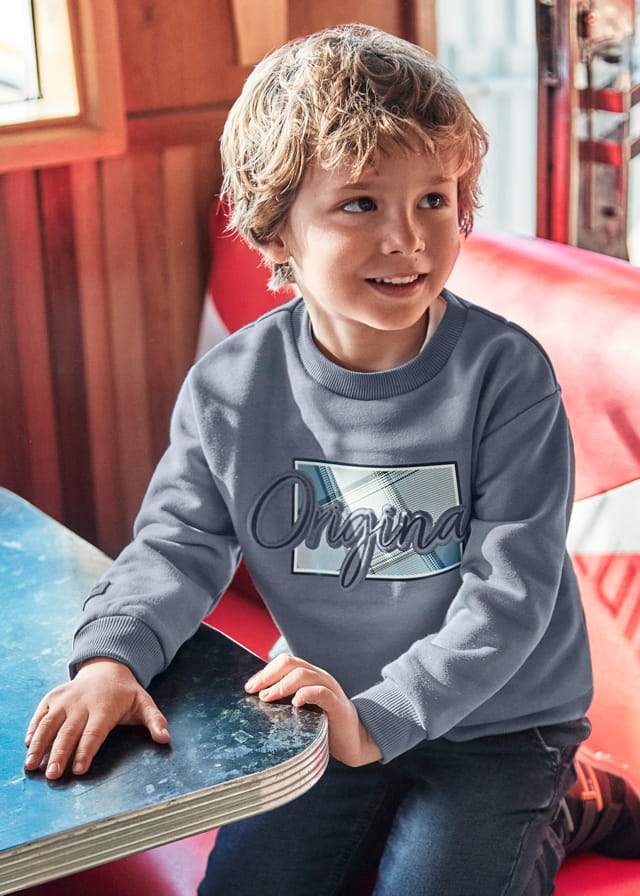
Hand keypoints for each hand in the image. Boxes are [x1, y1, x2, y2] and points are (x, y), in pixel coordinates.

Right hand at [24, 659, 169, 779]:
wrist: (105, 667)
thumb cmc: (125, 693)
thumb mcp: (144, 703)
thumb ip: (155, 720)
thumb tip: (165, 738)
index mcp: (105, 707)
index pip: (94, 732)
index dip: (86, 750)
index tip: (78, 769)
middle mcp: (82, 703)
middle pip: (69, 731)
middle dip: (60, 753)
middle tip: (52, 775)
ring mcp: (65, 699)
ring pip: (50, 723)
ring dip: (40, 744)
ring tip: (32, 765)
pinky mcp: (53, 697)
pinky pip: (40, 713)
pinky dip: (33, 728)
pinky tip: (29, 744)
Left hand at [244, 655, 381, 766]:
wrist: (354, 740)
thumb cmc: (325, 726)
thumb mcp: (302, 711)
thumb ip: (286, 703)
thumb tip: (258, 703)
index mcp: (310, 677)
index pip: (285, 663)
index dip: (265, 672)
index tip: (249, 687)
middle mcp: (319, 677)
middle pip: (291, 663)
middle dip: (268, 675)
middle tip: (254, 691)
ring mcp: (330, 688)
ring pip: (303, 675)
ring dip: (281, 685)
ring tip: (267, 698)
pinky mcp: (337, 704)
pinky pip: (321, 692)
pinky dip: (306, 694)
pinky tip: (295, 703)